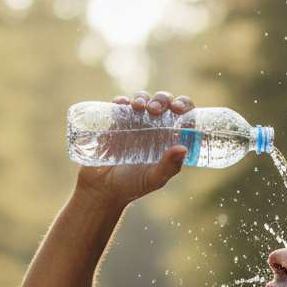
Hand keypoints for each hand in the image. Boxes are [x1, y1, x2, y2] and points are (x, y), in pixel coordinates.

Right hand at [76, 90, 194, 206]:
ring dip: (143, 97)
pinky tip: (122, 104)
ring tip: (138, 106)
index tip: (179, 109)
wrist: (102, 189)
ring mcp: (134, 122)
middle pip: (163, 102)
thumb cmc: (132, 186)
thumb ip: (169, 167)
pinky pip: (120, 104)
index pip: (183, 115)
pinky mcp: (116, 121)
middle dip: (162, 100)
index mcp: (169, 138)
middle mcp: (154, 127)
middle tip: (155, 110)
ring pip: (143, 99)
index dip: (184, 106)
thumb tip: (183, 148)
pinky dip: (122, 101)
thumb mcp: (153, 179)